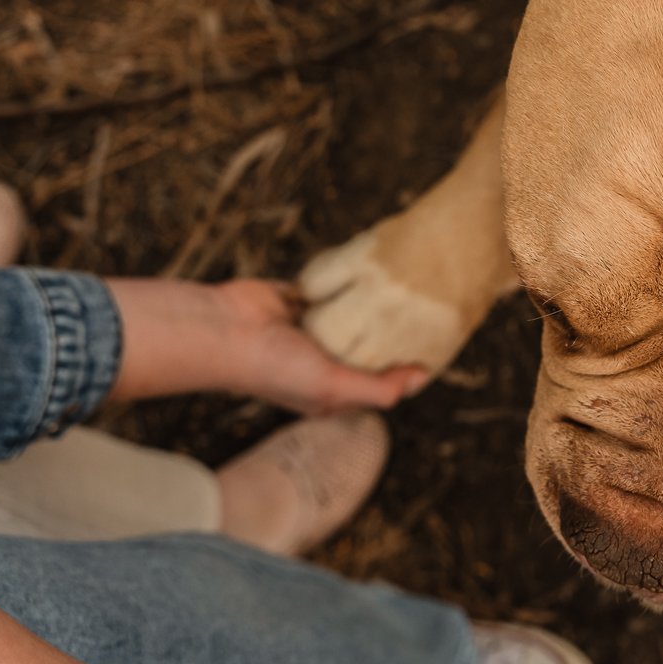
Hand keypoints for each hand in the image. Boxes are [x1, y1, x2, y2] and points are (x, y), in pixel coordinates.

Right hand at [105, 279, 428, 412]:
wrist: (224, 328)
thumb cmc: (272, 367)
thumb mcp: (333, 388)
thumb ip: (378, 389)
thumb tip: (422, 379)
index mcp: (331, 391)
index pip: (378, 381)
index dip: (404, 367)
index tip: (438, 343)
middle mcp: (323, 362)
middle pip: (368, 347)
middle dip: (392, 333)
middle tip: (431, 308)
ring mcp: (312, 330)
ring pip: (354, 316)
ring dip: (373, 305)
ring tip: (411, 287)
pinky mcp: (302, 300)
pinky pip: (333, 290)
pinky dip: (349, 283)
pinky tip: (376, 272)